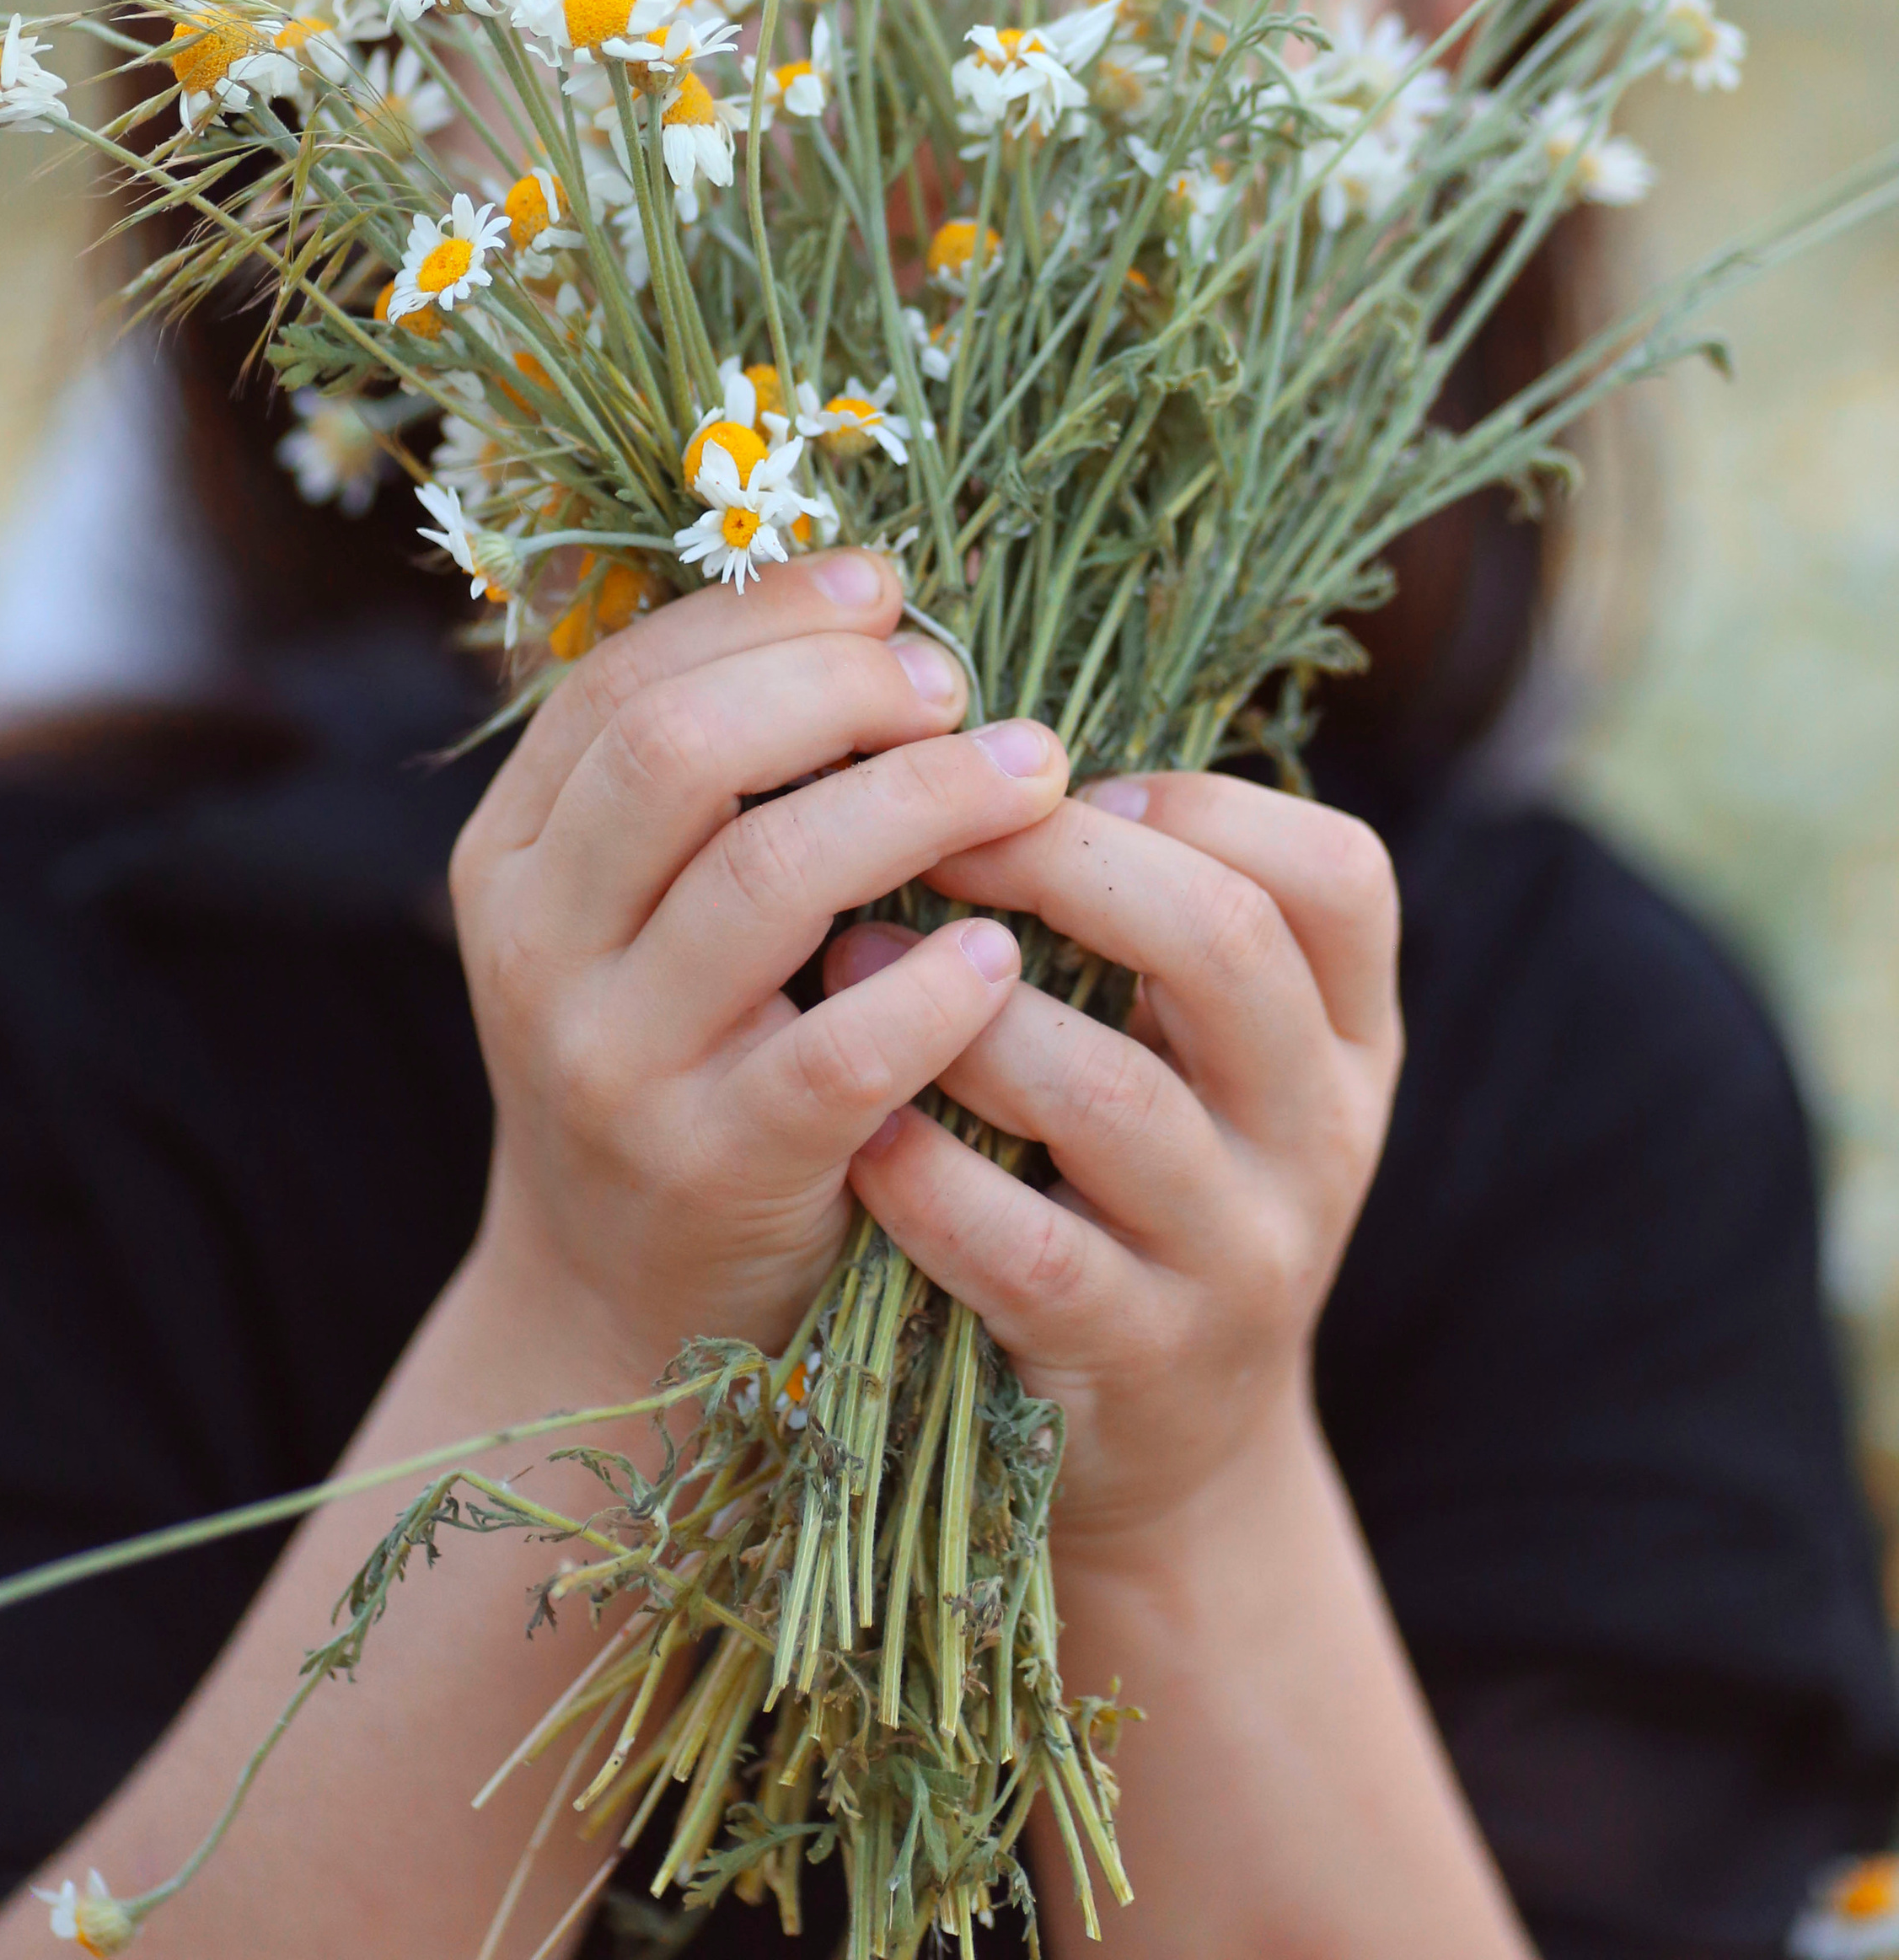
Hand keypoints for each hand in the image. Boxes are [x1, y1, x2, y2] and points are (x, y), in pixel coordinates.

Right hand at [448, 550, 1069, 1381]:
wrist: (620, 1305)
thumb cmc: (676, 1057)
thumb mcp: (637, 915)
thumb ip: (709, 781)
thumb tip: (869, 606)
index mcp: (514, 855)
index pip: (623, 680)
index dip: (764, 614)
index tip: (887, 589)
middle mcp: (536, 948)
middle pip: (680, 750)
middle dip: (838, 688)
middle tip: (957, 690)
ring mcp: (612, 1065)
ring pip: (765, 878)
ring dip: (918, 804)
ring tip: (1029, 777)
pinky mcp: (710, 1170)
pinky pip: (835, 1052)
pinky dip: (934, 988)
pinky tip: (1006, 953)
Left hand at [827, 770, 1400, 1553]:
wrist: (1170, 1458)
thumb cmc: (1145, 1188)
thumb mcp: (1204, 1058)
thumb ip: (1147, 919)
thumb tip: (989, 740)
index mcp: (1344, 1037)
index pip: (1337, 872)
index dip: (1197, 800)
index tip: (1058, 782)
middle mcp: (1318, 1138)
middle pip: (1225, 944)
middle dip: (1061, 863)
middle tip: (934, 833)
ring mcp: (1238, 1258)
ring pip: (1112, 1095)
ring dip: (962, 1013)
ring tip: (852, 950)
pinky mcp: (1135, 1363)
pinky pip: (1026, 1250)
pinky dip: (926, 1174)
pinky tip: (853, 1124)